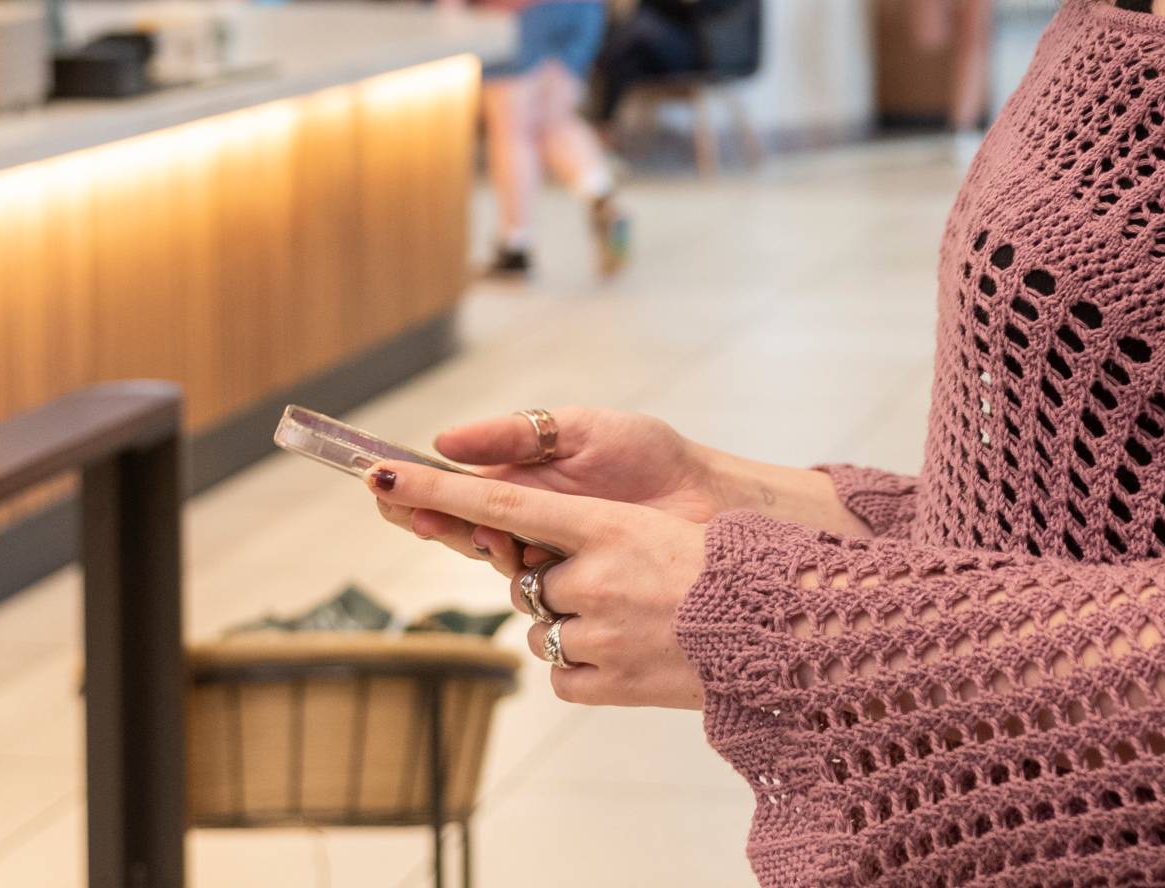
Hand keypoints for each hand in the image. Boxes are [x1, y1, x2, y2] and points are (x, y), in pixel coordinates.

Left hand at [369, 464, 706, 709]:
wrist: (782, 630)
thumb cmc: (726, 567)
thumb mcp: (656, 528)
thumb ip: (591, 531)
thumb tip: (531, 541)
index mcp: (605, 526)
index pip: (500, 505)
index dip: (436, 492)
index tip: (382, 480)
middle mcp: (594, 578)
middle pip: (527, 580)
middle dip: (554, 583)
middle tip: (611, 583)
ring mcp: (600, 634)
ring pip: (542, 629)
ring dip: (571, 627)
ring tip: (633, 621)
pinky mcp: (608, 684)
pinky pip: (562, 676)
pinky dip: (583, 669)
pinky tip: (628, 655)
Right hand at [376, 408, 722, 571]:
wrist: (711, 499)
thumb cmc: (649, 457)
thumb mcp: (580, 430)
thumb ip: (515, 435)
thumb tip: (444, 441)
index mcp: (522, 485)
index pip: (454, 493)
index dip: (416, 493)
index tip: (382, 484)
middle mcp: (529, 528)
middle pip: (462, 534)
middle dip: (437, 524)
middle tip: (426, 516)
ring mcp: (552, 565)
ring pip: (495, 567)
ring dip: (488, 549)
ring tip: (496, 533)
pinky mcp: (579, 599)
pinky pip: (536, 602)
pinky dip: (528, 581)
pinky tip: (532, 561)